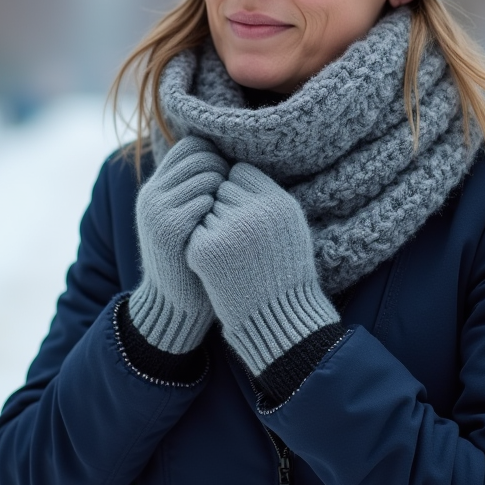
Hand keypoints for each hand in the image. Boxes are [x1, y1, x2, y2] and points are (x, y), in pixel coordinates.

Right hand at [129, 135, 227, 352]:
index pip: (192, 144)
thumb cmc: (193, 263)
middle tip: (233, 200)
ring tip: (229, 217)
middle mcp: (152, 194)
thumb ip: (196, 191)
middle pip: (201, 155)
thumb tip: (227, 158)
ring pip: (206, 176)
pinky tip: (223, 231)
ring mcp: (157, 210)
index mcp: (157, 188)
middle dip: (225, 172)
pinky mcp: (167, 228)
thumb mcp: (189, 220)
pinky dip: (221, 213)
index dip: (217, 156)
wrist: (174, 308)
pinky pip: (205, 201)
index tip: (229, 181)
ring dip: (226, 194)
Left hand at [187, 162, 338, 373]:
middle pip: (220, 188)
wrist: (276, 316)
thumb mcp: (290, 224)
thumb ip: (266, 194)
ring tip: (233, 254)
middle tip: (241, 239)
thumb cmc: (284, 268)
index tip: (248, 214)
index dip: (240, 191)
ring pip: (205, 210)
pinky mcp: (204, 250)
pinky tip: (219, 265)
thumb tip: (235, 168)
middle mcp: (253, 212)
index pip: (240, 172)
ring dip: (211, 226)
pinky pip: (194, 231)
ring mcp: (227, 230)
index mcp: (277, 202)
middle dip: (225, 208)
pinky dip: (200, 245)